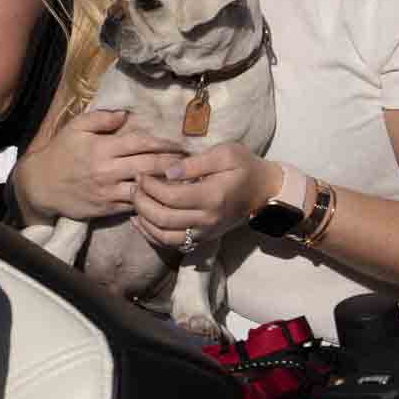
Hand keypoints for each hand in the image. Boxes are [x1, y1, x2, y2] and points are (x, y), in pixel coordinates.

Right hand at [14, 109, 186, 223]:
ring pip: (145, 188)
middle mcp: (108, 170)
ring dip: (166, 185)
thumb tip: (126, 114)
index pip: (141, 143)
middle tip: (191, 162)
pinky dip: (150, 201)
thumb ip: (100, 119)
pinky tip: (164, 198)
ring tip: (184, 182)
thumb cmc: (60, 153)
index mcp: (102, 148)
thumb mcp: (75, 128)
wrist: (40, 186)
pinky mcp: (106, 208)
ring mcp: (108, 191)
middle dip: (173, 163)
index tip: (181, 143)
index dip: (164, 142)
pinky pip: (133, 206)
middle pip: (149, 165)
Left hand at [133, 143, 279, 249]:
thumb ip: (195, 162)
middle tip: (134, 185)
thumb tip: (168, 171)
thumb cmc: (244, 167)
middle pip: (162, 218)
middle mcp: (207, 219)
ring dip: (143, 220)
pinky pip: (171, 244)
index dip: (150, 186)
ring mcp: (204, 232)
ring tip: (136, 200)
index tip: (141, 173)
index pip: (170, 196)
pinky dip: (151, 235)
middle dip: (141, 202)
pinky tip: (140, 220)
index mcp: (212, 196)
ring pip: (163, 236)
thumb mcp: (225, 153)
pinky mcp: (202, 239)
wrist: (264, 191)